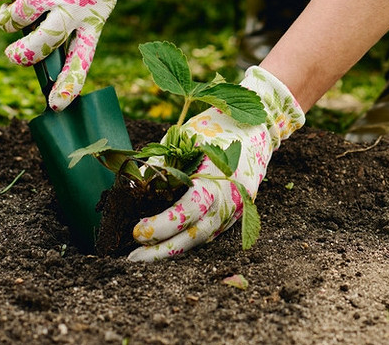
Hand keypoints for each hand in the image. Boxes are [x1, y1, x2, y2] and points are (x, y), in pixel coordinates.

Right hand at [0, 0, 115, 110]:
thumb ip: (64, 26)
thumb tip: (37, 64)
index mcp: (96, 14)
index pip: (84, 55)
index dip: (69, 82)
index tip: (55, 106)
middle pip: (46, 41)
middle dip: (24, 54)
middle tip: (14, 56)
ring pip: (19, 17)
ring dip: (9, 18)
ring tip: (16, 8)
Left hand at [128, 66, 304, 260]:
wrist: (256, 130)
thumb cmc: (215, 131)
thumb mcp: (185, 142)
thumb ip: (162, 168)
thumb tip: (133, 191)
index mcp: (217, 179)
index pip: (187, 211)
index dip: (161, 224)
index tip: (137, 231)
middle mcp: (229, 200)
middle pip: (194, 236)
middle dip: (161, 250)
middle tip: (132, 257)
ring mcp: (234, 210)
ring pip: (200, 240)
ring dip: (171, 251)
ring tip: (143, 257)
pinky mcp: (233, 215)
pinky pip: (207, 233)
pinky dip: (185, 241)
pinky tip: (164, 245)